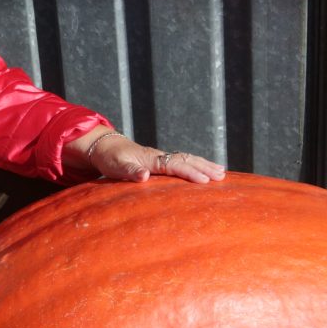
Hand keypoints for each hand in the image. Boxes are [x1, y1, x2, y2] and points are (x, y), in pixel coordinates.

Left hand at [72, 128, 225, 183]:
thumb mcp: (116, 167)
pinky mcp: (160, 161)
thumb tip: (145, 176)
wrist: (104, 147)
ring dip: (204, 164)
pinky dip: (195, 164)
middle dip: (204, 167)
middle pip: (186, 159)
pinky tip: (204, 170)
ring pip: (186, 158)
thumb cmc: (110, 159)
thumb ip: (130, 172)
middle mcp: (159, 156)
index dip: (191, 172)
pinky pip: (182, 161)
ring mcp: (161, 157)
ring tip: (221, 172)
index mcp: (152, 159)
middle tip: (221, 176)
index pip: (176, 165)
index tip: (205, 180)